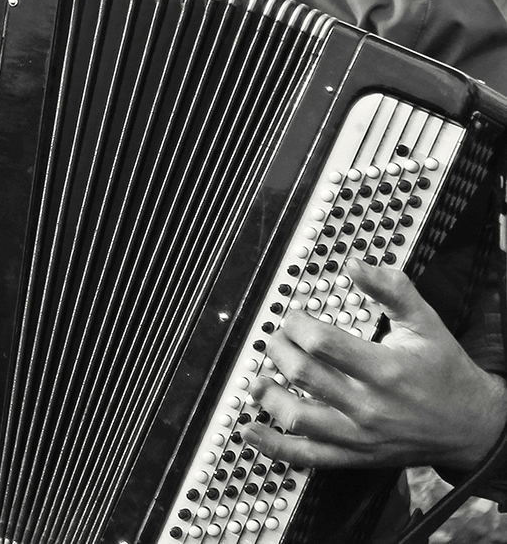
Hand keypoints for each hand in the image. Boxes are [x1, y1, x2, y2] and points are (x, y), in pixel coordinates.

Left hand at [246, 258, 506, 471]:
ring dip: (269, 397)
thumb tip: (355, 265)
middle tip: (275, 338)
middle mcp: (368, 406)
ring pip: (299, 419)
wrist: (470, 425)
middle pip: (305, 376)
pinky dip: (274, 446)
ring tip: (256, 379)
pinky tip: (250, 430)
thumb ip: (391, 288)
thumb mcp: (425, 321)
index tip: (293, 316)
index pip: (323, 344)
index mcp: (384, 370)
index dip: (297, 324)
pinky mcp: (356, 457)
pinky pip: (308, 456)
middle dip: (279, 351)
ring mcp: (360, 436)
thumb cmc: (444, 369)